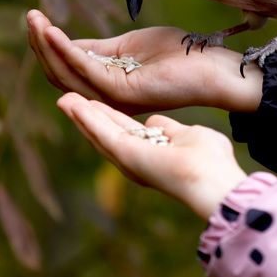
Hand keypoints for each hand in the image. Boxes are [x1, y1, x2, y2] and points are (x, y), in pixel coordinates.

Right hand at [27, 10, 262, 114]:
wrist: (209, 64)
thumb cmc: (177, 53)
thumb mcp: (129, 46)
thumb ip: (99, 48)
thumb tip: (66, 42)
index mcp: (106, 86)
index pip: (66, 70)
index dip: (48, 46)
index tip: (36, 21)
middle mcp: (105, 97)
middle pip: (59, 74)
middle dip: (40, 45)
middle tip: (29, 18)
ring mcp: (112, 97)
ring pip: (66, 73)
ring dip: (47, 45)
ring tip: (34, 20)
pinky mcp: (122, 91)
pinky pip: (86, 68)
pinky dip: (66, 49)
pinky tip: (53, 32)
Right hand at [57, 92, 247, 219]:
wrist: (213, 178)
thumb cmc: (211, 161)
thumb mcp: (189, 136)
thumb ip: (171, 130)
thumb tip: (157, 124)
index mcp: (151, 154)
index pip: (124, 132)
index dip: (108, 117)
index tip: (94, 102)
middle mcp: (136, 160)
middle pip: (105, 133)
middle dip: (86, 116)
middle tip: (67, 99)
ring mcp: (129, 158)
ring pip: (98, 133)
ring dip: (80, 115)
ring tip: (63, 98)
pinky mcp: (126, 154)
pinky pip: (101, 132)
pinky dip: (85, 117)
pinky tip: (71, 103)